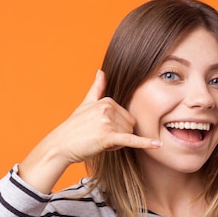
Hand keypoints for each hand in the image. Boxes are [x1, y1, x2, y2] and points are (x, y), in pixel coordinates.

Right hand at [18, 70, 161, 192]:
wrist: (60, 145)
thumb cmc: (74, 128)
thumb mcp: (85, 104)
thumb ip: (96, 88)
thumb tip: (101, 71)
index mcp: (107, 100)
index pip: (127, 117)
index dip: (118, 128)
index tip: (102, 131)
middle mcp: (108, 108)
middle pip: (130, 126)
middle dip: (120, 136)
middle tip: (100, 139)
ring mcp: (107, 121)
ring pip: (129, 135)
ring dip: (118, 144)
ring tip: (100, 142)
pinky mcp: (107, 136)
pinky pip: (130, 139)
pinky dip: (144, 143)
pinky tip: (157, 145)